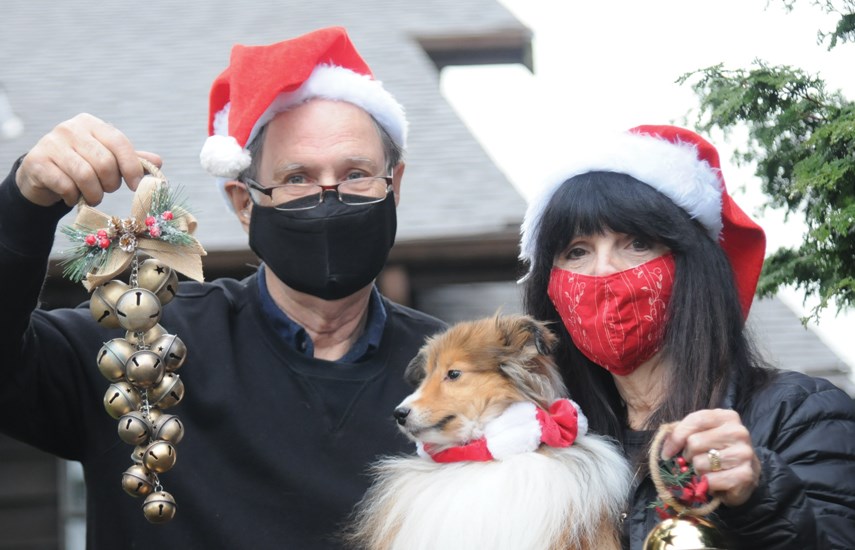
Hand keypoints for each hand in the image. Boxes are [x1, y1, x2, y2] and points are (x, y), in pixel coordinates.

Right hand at [15, 113, 161, 206]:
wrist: (41, 175)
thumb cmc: (82, 166)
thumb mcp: (108, 160)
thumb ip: (131, 160)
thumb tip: (158, 161)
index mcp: (91, 124)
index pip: (119, 142)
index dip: (132, 166)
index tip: (136, 186)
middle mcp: (70, 128)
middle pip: (104, 162)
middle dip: (110, 183)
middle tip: (107, 190)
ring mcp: (50, 143)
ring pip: (85, 176)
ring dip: (94, 194)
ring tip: (93, 196)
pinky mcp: (37, 162)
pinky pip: (65, 185)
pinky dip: (74, 197)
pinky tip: (72, 197)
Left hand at [661, 409, 759, 506]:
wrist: (744, 477)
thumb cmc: (717, 452)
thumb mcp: (701, 435)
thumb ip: (683, 433)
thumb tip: (665, 443)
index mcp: (727, 417)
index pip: (696, 420)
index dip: (676, 437)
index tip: (667, 452)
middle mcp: (739, 432)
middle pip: (694, 443)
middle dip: (689, 456)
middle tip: (696, 461)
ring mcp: (744, 453)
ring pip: (700, 463)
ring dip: (698, 471)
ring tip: (709, 470)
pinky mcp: (745, 475)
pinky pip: (709, 480)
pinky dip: (706, 484)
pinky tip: (716, 481)